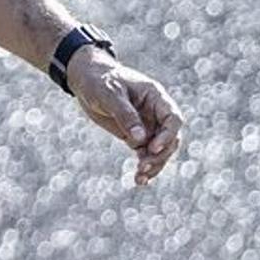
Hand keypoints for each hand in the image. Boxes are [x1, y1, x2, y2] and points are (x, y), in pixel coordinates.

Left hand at [69, 51, 186, 184]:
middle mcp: (156, 113)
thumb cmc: (100, 81)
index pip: (173, 118)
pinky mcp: (135, 136)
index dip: (167, 135)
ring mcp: (147, 125)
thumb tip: (139, 139)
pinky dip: (144, 166)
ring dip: (154, 164)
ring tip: (141, 178)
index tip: (152, 147)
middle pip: (170, 138)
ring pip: (160, 150)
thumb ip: (125, 115)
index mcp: (156, 97)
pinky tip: (139, 180)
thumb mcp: (110, 94)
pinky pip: (145, 154)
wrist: (87, 80)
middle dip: (160, 154)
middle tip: (144, 166)